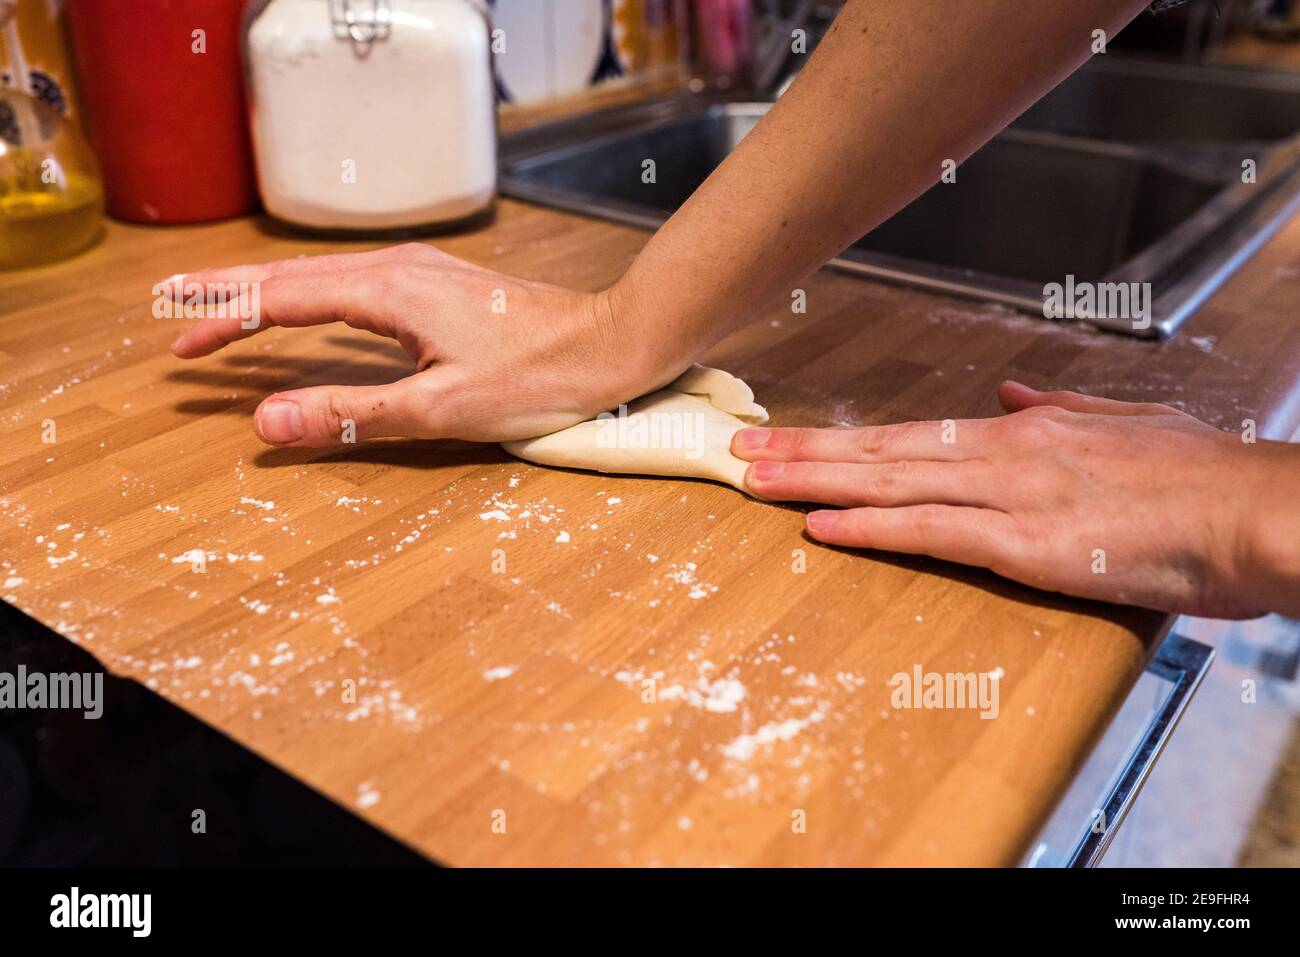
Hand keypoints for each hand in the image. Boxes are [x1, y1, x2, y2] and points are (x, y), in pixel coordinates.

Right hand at [165, 243, 667, 445]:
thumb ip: (350, 414)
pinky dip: (311, 300)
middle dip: (228, 296)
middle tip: (170, 310)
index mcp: (387, 292)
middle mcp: (397, 270)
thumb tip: (266, 420)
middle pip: (291, 277)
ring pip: (322, 280)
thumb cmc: (537, 377)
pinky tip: (307, 312)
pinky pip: (353, 287)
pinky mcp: (439, 288)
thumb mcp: (439, 409)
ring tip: (221, 310)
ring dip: (266, 296)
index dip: (225, 323)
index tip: (181, 349)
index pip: (281, 301)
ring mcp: (420, 274)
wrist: (611, 343)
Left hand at [733, 381, 1299, 617]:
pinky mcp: (1029, 543)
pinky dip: (871, 529)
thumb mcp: (1127, 423)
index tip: (798, 438)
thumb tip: (1008, 393)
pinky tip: (822, 527)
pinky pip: (932, 532)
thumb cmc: (1202, 479)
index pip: (916, 435)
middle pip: (885, 450)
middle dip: (808, 449)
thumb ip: (1058, 409)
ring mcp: (1012, 494)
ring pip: (892, 483)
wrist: (1259, 510)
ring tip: (755, 479)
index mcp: (1026, 432)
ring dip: (817, 481)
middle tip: (741, 449)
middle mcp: (1006, 452)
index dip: (850, 438)